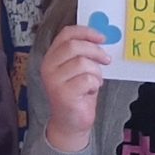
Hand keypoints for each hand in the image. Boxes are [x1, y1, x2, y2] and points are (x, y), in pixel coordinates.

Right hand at [39, 24, 109, 152]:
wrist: (71, 122)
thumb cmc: (78, 93)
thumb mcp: (79, 69)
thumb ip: (84, 53)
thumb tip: (102, 37)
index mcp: (52, 56)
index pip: (66, 34)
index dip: (86, 32)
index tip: (102, 37)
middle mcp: (48, 66)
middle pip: (74, 46)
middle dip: (95, 51)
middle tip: (106, 59)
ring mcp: (54, 80)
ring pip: (83, 63)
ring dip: (96, 72)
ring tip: (94, 82)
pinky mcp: (62, 94)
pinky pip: (87, 80)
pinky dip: (94, 85)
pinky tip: (90, 91)